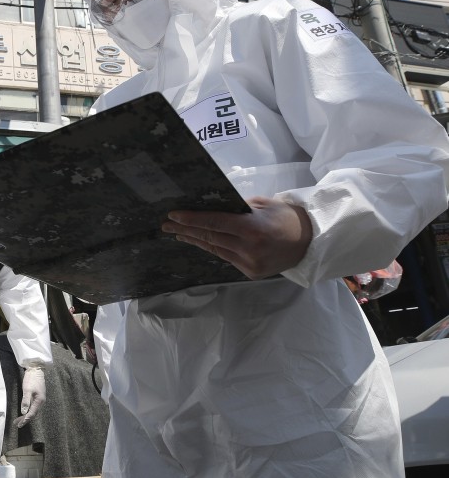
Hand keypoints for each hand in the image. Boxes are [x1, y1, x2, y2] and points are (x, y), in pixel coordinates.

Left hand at [16, 367, 45, 427]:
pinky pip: (33, 406)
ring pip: (33, 410)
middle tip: (16, 424)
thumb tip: (23, 412)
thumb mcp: (27, 390)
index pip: (31, 414)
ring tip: (19, 420)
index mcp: (39, 401)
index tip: (18, 425)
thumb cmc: (31, 379)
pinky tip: (24, 411)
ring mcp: (40, 399)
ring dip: (26, 415)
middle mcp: (41, 401)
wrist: (36, 369)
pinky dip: (28, 410)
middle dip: (25, 419)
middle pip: (33, 413)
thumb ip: (25, 401)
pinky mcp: (38, 396)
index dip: (25, 420)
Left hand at [161, 196, 311, 279]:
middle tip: (166, 225)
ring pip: (215, 249)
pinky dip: (212, 248)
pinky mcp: (251, 272)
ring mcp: (249, 263)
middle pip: (210, 237)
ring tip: (178, 233)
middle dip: (185, 230)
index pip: (214, 222)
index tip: (173, 216)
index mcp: (252, 228)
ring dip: (195, 240)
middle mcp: (249, 248)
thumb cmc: (285, 217)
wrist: (310, 242)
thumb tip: (209, 207)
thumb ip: (236, 208)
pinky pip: (226, 257)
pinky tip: (200, 241)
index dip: (191, 219)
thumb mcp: (262, 204)